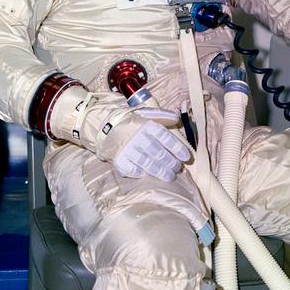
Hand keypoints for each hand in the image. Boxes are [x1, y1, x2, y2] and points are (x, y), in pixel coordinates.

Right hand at [55, 93, 190, 181]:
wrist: (103, 125)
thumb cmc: (129, 120)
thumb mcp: (145, 113)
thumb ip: (162, 115)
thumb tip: (178, 118)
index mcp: (145, 124)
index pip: (165, 137)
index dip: (177, 148)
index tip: (186, 157)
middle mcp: (137, 137)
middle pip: (157, 153)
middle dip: (170, 162)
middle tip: (177, 169)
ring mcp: (127, 149)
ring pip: (147, 163)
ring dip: (160, 171)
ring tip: (169, 177)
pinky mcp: (118, 159)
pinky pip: (132, 170)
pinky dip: (141, 174)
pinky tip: (148, 176)